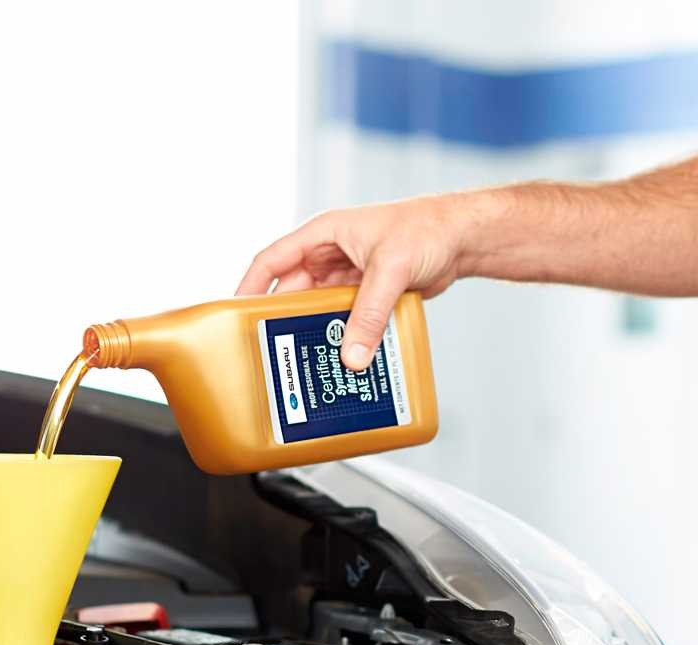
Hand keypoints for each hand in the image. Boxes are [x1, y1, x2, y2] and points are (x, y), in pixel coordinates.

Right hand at [236, 194, 477, 370]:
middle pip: (295, 292)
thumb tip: (353, 356)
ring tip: (307, 361)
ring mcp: (349, 275)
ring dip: (317, 331)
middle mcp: (331, 255)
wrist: (462, 237)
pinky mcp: (369, 293)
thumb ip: (370, 312)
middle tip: (274, 351)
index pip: (273, 261)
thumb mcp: (391, 268)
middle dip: (285, 319)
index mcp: (324, 235)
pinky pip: (348, 318)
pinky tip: (342, 357)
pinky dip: (345, 335)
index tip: (234, 316)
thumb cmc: (426, 230)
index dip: (250, 287)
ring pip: (321, 308)